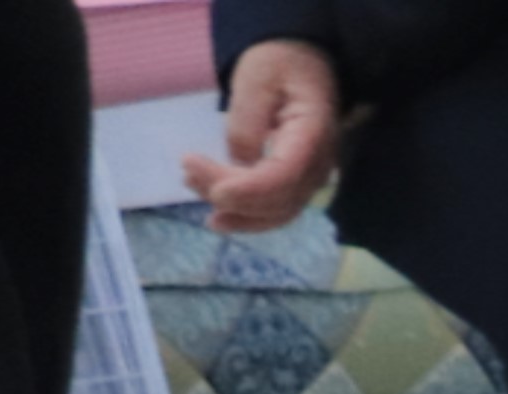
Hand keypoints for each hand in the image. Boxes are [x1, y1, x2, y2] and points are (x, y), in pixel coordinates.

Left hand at [183, 38, 342, 238]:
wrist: (302, 63)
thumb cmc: (280, 63)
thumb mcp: (256, 78)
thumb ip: (247, 120)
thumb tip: (238, 162)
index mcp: (311, 133)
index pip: (285, 175)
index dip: (251, 190)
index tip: (216, 191)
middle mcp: (318, 164)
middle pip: (278, 198)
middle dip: (231, 195)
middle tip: (188, 171)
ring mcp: (309, 177)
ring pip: (277, 212)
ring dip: (235, 209)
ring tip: (192, 184)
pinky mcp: (296, 182)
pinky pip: (276, 210)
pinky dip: (247, 217)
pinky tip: (219, 217)